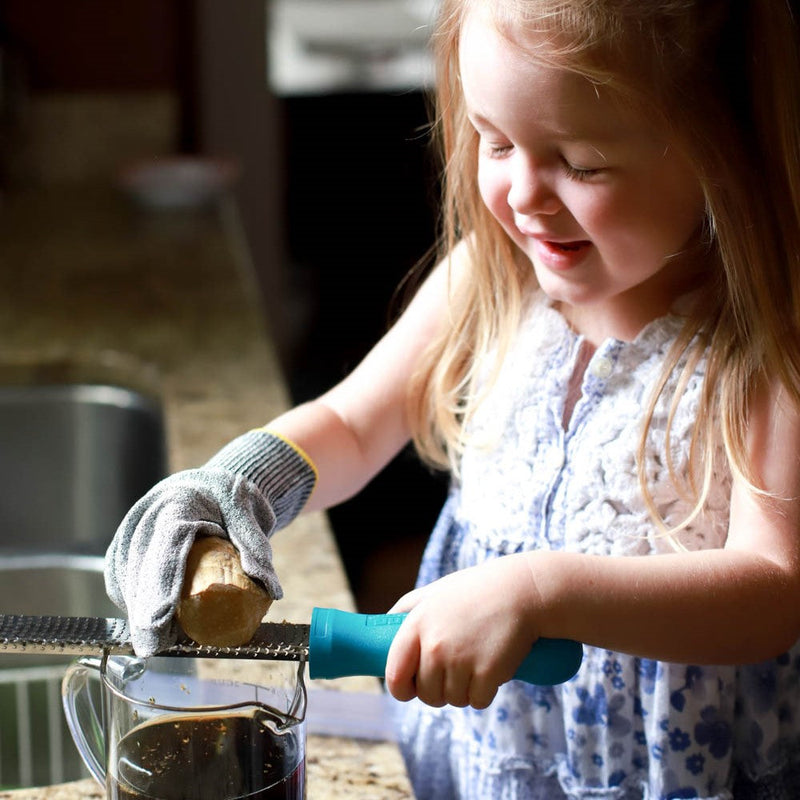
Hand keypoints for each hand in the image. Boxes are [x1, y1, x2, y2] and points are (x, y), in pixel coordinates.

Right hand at [104, 468, 281, 656]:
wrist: (208, 486)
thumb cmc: (231, 497)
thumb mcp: (250, 513)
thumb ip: (256, 548)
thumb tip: (271, 591)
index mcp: (179, 502)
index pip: (166, 544)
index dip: (161, 583)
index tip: (160, 618)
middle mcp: (147, 515)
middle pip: (139, 567)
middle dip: (143, 610)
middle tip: (154, 647)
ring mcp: (131, 531)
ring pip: (125, 577)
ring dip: (139, 611)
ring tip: (158, 640)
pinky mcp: (124, 547)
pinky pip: (122, 580)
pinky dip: (135, 604)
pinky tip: (151, 624)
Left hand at [384, 554, 540, 708]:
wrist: (520, 590)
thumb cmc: (475, 590)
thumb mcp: (434, 592)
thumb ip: (405, 609)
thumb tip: (382, 626)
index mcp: (416, 626)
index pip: (395, 677)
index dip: (403, 689)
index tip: (413, 687)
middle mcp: (434, 646)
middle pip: (427, 695)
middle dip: (440, 689)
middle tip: (456, 668)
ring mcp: (461, 661)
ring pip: (453, 701)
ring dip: (464, 690)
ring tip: (475, 662)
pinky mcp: (487, 673)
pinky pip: (478, 702)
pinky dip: (485, 693)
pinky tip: (490, 669)